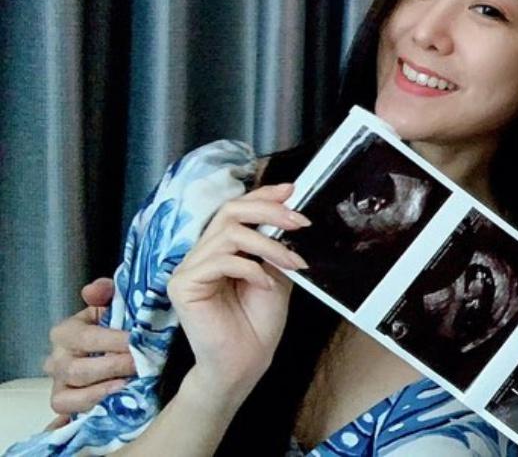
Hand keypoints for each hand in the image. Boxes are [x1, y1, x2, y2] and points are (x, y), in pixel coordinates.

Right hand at [44, 278, 135, 425]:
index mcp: (65, 332)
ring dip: (102, 391)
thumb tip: (94, 290)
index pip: (85, 338)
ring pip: (70, 395)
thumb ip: (105, 292)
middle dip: (112, 367)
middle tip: (139, 365)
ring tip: (128, 385)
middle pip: (78, 369)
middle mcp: (56, 359)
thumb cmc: (115, 326)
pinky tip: (114, 402)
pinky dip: (90, 407)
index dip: (112, 341)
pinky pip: (69, 411)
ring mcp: (58, 384)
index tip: (137, 343)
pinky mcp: (65, 404)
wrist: (117, 350)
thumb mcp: (112, 304)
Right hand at [167, 183, 309, 401]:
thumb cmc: (258, 323)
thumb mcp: (276, 274)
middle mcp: (201, 253)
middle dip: (269, 211)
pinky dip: (251, 269)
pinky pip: (220, 261)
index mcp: (221, 248)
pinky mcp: (182, 285)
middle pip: (229, 212)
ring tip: (291, 262)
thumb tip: (291, 213)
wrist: (245, 364)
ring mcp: (188, 268)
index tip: (292, 190)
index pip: (236, 209)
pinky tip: (266, 284)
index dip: (263, 195)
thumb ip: (277, 245)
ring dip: (268, 245)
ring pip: (229, 235)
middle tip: (299, 222)